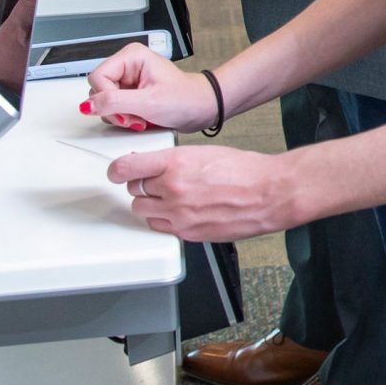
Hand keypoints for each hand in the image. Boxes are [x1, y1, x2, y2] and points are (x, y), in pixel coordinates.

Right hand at [83, 43, 217, 131]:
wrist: (202, 109)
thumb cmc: (185, 99)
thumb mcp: (148, 102)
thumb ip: (114, 102)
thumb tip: (87, 105)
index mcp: (131, 56)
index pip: (98, 77)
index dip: (106, 98)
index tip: (123, 112)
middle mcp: (127, 66)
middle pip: (99, 90)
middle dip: (114, 109)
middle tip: (134, 117)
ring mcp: (128, 81)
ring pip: (104, 101)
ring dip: (120, 116)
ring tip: (141, 118)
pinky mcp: (130, 94)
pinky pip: (114, 108)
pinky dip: (125, 118)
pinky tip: (140, 119)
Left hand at [107, 144, 307, 241]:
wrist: (269, 193)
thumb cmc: (245, 171)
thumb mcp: (204, 152)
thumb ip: (174, 160)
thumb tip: (153, 166)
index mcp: (176, 163)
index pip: (126, 168)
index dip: (117, 170)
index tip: (116, 171)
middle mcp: (172, 188)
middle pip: (133, 190)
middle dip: (141, 185)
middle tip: (155, 181)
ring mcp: (178, 213)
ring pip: (142, 210)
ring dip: (151, 203)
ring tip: (170, 197)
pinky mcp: (186, 232)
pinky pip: (160, 226)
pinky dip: (164, 219)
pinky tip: (180, 211)